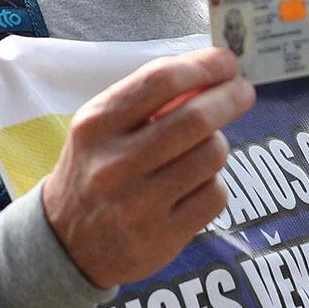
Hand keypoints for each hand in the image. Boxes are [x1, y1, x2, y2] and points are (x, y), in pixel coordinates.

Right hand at [43, 47, 255, 288]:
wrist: (65, 246)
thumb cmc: (95, 172)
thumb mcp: (103, 130)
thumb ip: (149, 101)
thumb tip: (213, 73)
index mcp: (96, 126)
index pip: (160, 81)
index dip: (204, 65)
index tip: (228, 61)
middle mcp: (114, 164)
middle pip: (196, 119)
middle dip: (230, 97)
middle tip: (243, 91)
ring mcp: (138, 205)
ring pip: (212, 156)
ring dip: (218, 144)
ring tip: (204, 148)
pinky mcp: (162, 238)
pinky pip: (215, 195)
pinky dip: (214, 184)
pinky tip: (195, 186)